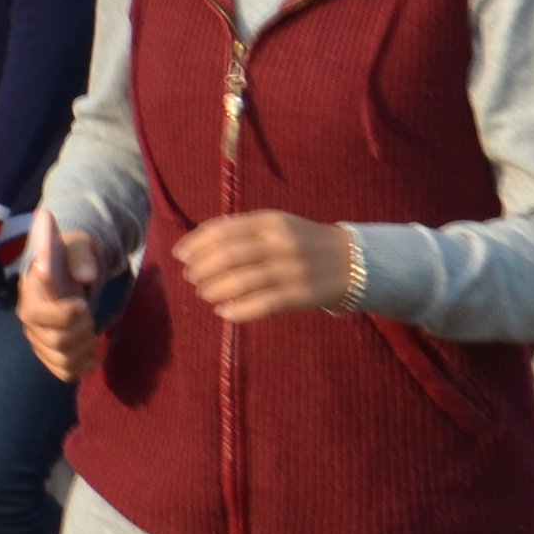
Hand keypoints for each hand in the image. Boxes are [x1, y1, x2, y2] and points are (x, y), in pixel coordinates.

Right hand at [21, 226, 112, 383]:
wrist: (67, 272)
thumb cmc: (70, 258)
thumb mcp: (77, 248)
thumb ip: (81, 257)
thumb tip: (87, 275)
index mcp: (30, 293)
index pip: (38, 314)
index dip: (64, 315)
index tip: (83, 304)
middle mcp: (28, 320)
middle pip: (56, 340)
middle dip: (82, 330)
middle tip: (89, 315)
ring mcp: (37, 338)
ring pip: (62, 359)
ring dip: (85, 348)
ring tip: (91, 332)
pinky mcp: (47, 352)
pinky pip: (63, 372)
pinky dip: (81, 367)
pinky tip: (91, 355)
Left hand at [179, 210, 360, 322]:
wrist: (353, 261)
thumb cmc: (305, 242)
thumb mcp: (277, 225)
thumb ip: (243, 231)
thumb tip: (198, 245)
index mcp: (271, 221)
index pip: (223, 230)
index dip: (196, 243)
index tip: (180, 255)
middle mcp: (280, 243)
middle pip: (227, 256)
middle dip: (201, 269)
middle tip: (191, 278)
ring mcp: (291, 271)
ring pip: (240, 282)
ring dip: (214, 290)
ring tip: (204, 294)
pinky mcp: (300, 297)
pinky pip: (261, 305)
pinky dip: (237, 310)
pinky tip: (224, 312)